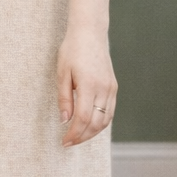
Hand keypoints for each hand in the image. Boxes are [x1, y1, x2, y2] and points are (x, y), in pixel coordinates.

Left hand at [57, 26, 116, 146]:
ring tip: (78, 136)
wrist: (90, 34)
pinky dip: (100, 123)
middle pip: (96, 123)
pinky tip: (89, 125)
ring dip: (92, 132)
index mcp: (89, 84)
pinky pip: (109, 111)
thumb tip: (64, 120)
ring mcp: (111, 88)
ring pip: (105, 120)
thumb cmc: (72, 51)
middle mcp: (104, 88)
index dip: (74, 133)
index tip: (64, 141)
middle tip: (69, 142)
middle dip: (82, 136)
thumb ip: (64, 98)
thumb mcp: (62, 73)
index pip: (83, 118)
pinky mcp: (114, 87)